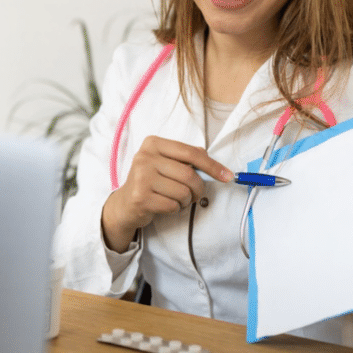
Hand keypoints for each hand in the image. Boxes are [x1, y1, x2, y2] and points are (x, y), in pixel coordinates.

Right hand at [101, 136, 231, 251]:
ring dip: (185, 200)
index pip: (191, 153)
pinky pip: (173, 205)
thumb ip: (187, 159)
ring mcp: (141, 177)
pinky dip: (175, 208)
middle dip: (199, 189)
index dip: (212, 166)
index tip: (227, 176)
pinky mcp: (140, 197)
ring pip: (183, 192)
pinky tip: (166, 205)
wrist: (126, 203)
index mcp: (153, 143)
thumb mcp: (166, 163)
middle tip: (196, 194)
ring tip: (175, 199)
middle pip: (189, 175)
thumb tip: (215, 167)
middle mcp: (145, 157)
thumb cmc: (152, 181)